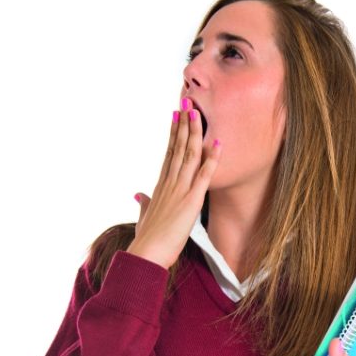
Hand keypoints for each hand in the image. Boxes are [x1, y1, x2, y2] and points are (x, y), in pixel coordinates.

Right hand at [126, 98, 220, 268]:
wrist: (146, 253)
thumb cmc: (146, 239)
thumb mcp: (143, 217)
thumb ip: (142, 204)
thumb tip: (137, 195)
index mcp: (160, 186)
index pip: (169, 153)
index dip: (174, 133)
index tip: (176, 115)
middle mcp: (169, 183)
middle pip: (178, 147)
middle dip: (183, 123)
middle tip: (187, 101)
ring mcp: (180, 190)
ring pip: (188, 154)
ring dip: (194, 132)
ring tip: (197, 111)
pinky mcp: (191, 200)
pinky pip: (204, 175)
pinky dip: (212, 158)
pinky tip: (217, 143)